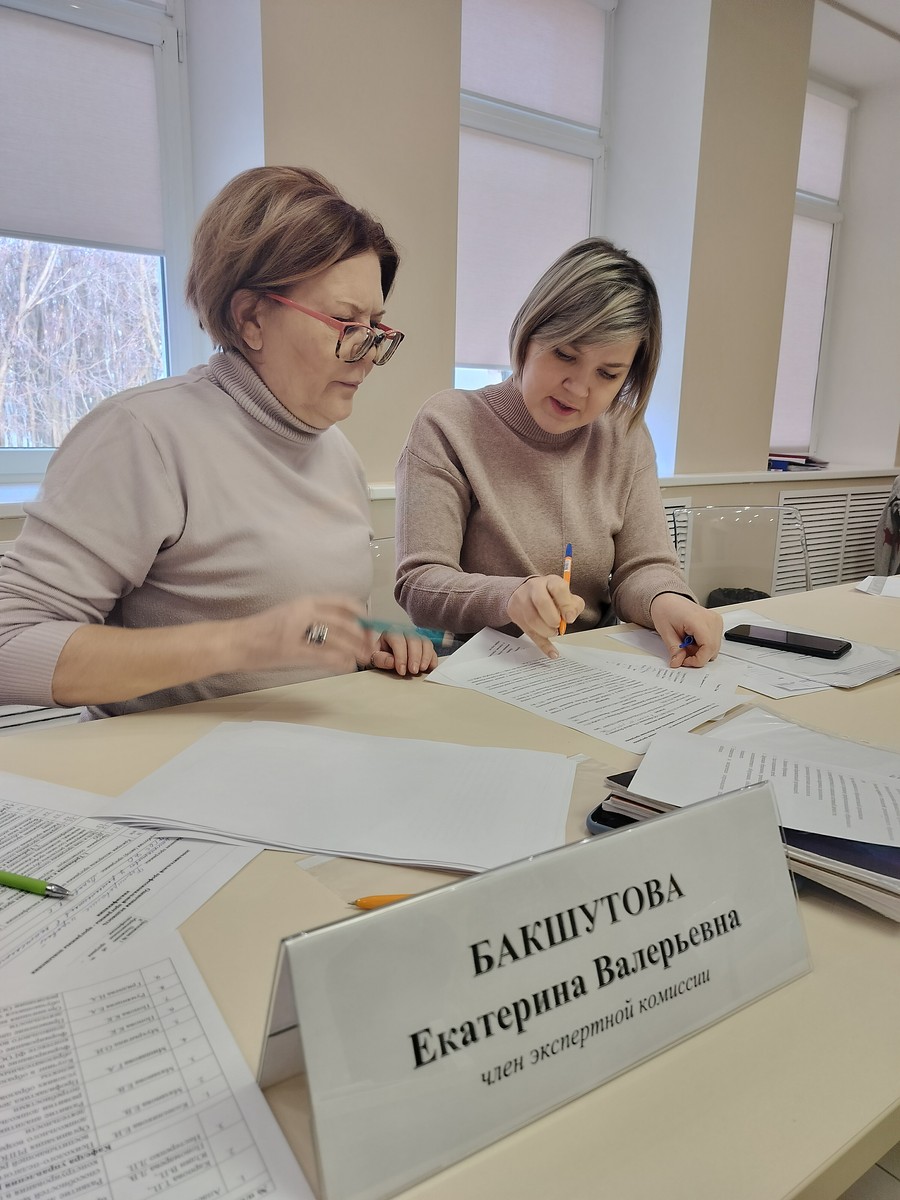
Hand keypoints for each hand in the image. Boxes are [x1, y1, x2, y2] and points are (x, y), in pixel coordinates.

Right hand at [234, 595, 373, 672]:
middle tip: (371, 647)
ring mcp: (297, 630)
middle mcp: (303, 611)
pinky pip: (324, 656)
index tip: (369, 626)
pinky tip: (347, 666)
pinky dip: (339, 662)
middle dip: (363, 636)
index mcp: (304, 601)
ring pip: (337, 639)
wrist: (234, 641)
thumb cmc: (261, 632)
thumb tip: (341, 628)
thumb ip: (313, 618)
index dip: (362, 615)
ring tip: (363, 659)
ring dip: (355, 650)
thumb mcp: (290, 615)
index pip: (343, 602)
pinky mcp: (291, 650)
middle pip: (345, 622)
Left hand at [369, 632, 437, 676]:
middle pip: (414, 640)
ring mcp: (417, 637)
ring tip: (422, 669)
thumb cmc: (381, 656)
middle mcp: (405, 632)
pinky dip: (432, 658)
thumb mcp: (375, 658)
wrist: (386, 656)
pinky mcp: (425, 645)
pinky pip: (432, 649)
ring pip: (425, 643)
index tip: (401, 670)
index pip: (398, 641)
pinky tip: (430, 667)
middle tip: (413, 671)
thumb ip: (381, 659)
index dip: (401, 656)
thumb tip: (392, 661)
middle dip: (415, 657)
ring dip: (425, 657)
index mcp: (391, 632)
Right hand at [507, 576, 584, 657]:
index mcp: (550, 581)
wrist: (524, 592)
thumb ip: (573, 604)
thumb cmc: (549, 595)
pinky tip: (553, 653)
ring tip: (553, 632)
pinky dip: (543, 645)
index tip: (570, 618)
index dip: (566, 605)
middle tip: (558, 626)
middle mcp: (534, 588)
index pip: (558, 589)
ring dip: (547, 631)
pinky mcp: (516, 615)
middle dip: (553, 619)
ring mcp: (522, 601)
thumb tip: (570, 617)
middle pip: (541, 603)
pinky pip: (530, 633)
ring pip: (533, 619)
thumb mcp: (565, 594)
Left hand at [649, 592, 722, 667]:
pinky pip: (714, 642)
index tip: (685, 661)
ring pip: (714, 648)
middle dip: (697, 656)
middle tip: (682, 650)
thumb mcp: (666, 632)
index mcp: (699, 620)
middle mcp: (711, 619)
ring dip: (700, 651)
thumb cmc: (666, 610)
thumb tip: (678, 663)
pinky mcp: (717, 622)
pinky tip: (692, 638)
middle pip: (713, 650)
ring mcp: (716, 620)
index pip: (708, 647)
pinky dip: (703, 645)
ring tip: (687, 641)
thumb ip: (675, 649)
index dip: (697, 660)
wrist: (668, 600)